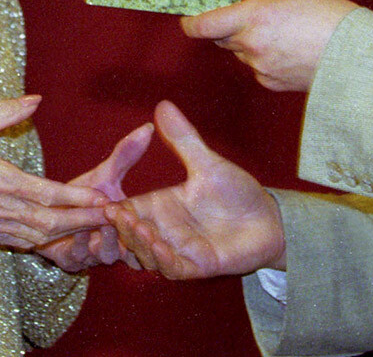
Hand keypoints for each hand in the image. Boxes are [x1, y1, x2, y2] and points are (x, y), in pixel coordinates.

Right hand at [0, 96, 109, 248]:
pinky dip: (42, 239)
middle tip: (111, 217)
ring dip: (66, 233)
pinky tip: (56, 234)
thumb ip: (5, 112)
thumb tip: (37, 98)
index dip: (79, 199)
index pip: (48, 194)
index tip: (104, 199)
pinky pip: (18, 241)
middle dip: (83, 221)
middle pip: (50, 222)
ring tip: (92, 226)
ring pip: (37, 236)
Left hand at [36, 122, 154, 270]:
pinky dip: (81, 245)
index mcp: (131, 226)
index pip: (150, 231)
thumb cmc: (83, 192)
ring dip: (108, 242)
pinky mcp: (71, 261)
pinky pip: (79, 258)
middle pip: (133, 248)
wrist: (47, 209)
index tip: (155, 212)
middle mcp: (117, 244)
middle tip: (131, 220)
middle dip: (134, 236)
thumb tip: (147, 126)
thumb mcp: (107, 173)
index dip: (154, 226)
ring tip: (105, 226)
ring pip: (107, 255)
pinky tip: (79, 230)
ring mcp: (95, 255)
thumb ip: (126, 153)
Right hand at [105, 101, 284, 278]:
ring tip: (135, 226)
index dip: (115, 208)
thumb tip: (163, 105)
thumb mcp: (207, 163)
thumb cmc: (237, 192)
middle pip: (131, 235)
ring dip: (138, 243)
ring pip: (147, 254)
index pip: (130, 209)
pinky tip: (158, 245)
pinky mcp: (197, 266)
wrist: (269, 218)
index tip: (102, 199)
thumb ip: (184, 139)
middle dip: (120, 227)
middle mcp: (166, 231)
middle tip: (112, 215)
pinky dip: (163, 259)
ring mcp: (180, 250)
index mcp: (162, 206)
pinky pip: (173, 268)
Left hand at [181, 0, 357, 90]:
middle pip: (219, 36)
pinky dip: (263, 55)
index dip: (191, 19)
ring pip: (239, 50)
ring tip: (281, 29)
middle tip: (251, 11)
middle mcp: (252, 46)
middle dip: (227, 23)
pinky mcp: (270, 83)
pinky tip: (288, 47)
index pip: (202, 24)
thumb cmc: (334, 20)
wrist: (360, 60)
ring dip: (248, 39)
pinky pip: (255, 66)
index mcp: (255, 18)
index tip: (190, 14)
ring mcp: (260, 68)